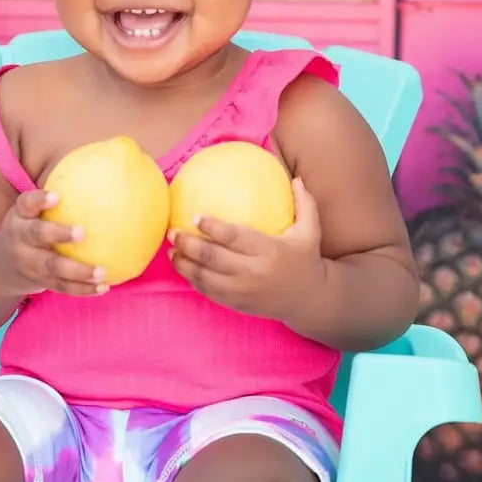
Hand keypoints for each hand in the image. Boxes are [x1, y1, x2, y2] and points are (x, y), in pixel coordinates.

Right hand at [0, 190, 107, 297]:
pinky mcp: (40, 282)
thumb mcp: (31, 211)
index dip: (39, 200)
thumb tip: (108, 162)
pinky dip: (83, 289)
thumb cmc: (29, 227)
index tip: (57, 196)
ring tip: (102, 271)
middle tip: (82, 232)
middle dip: (57, 234)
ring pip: (52, 267)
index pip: (26, 204)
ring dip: (78, 271)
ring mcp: (29, 264)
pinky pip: (63, 287)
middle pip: (36, 236)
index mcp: (20, 217)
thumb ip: (59, 195)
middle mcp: (21, 240)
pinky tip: (104, 286)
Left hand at [169, 177, 326, 320]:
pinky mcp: (237, 303)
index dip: (212, 227)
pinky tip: (183, 267)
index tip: (195, 216)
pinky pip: (208, 291)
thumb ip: (304, 203)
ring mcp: (243, 291)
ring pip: (205, 278)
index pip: (234, 237)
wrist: (310, 301)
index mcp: (269, 251)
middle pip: (213, 258)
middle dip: (188, 244)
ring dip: (184, 264)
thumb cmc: (306, 260)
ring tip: (171, 250)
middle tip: (173, 232)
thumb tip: (295, 177)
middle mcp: (254, 272)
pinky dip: (193, 280)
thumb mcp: (311, 231)